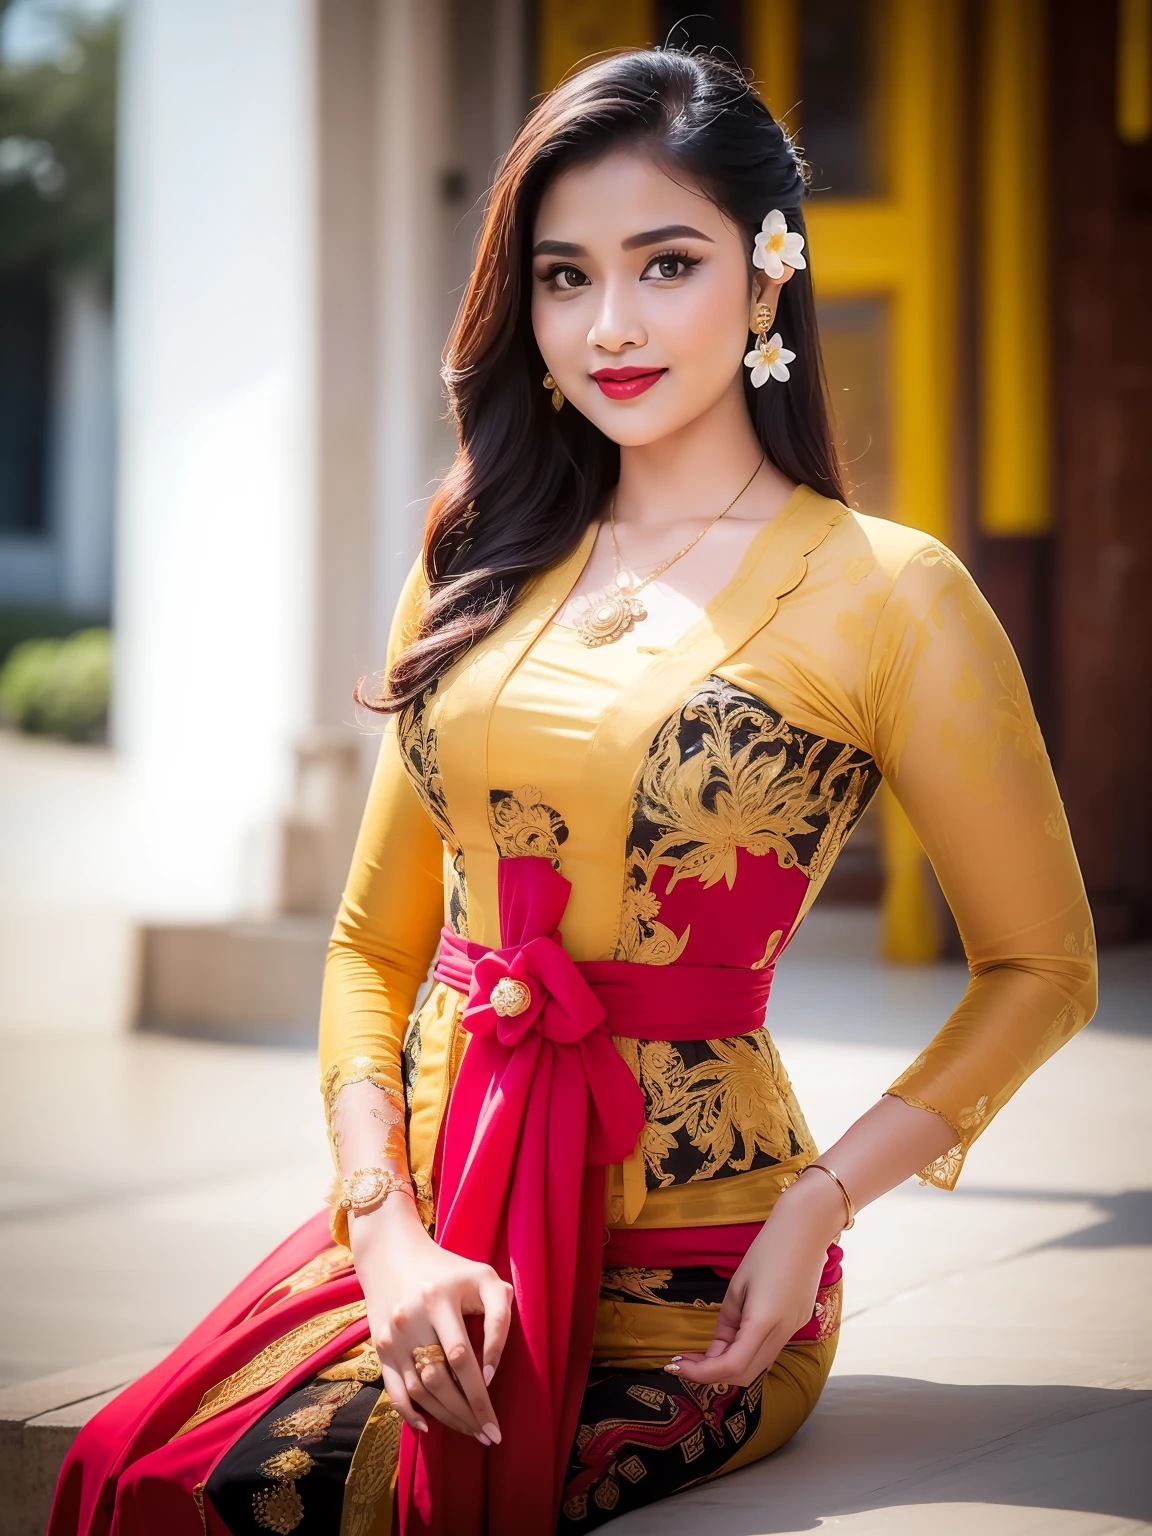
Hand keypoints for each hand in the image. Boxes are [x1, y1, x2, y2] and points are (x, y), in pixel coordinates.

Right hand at [350, 1192, 512, 1443]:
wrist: (392, 1253)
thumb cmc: (449, 1268)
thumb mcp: (482, 1276)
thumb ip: (500, 1312)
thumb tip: (493, 1366)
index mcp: (439, 1298)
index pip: (462, 1355)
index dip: (479, 1387)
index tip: (496, 1410)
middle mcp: (411, 1317)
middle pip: (440, 1378)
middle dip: (468, 1412)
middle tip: (489, 1434)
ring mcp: (392, 1335)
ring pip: (419, 1389)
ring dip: (446, 1417)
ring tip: (471, 1431)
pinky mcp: (380, 1346)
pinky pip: (393, 1389)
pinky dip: (409, 1413)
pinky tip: (429, 1427)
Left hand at [671, 1172, 843, 1387]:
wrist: (807, 1229)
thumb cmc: (767, 1249)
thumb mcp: (738, 1284)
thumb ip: (727, 1321)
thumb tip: (718, 1347)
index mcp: (763, 1321)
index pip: (731, 1366)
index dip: (701, 1373)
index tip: (678, 1365)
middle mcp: (782, 1333)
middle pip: (744, 1374)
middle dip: (712, 1375)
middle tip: (685, 1362)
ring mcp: (793, 1330)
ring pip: (758, 1365)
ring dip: (729, 1366)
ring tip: (703, 1354)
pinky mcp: (798, 1323)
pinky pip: (769, 1349)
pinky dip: (746, 1353)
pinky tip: (729, 1340)